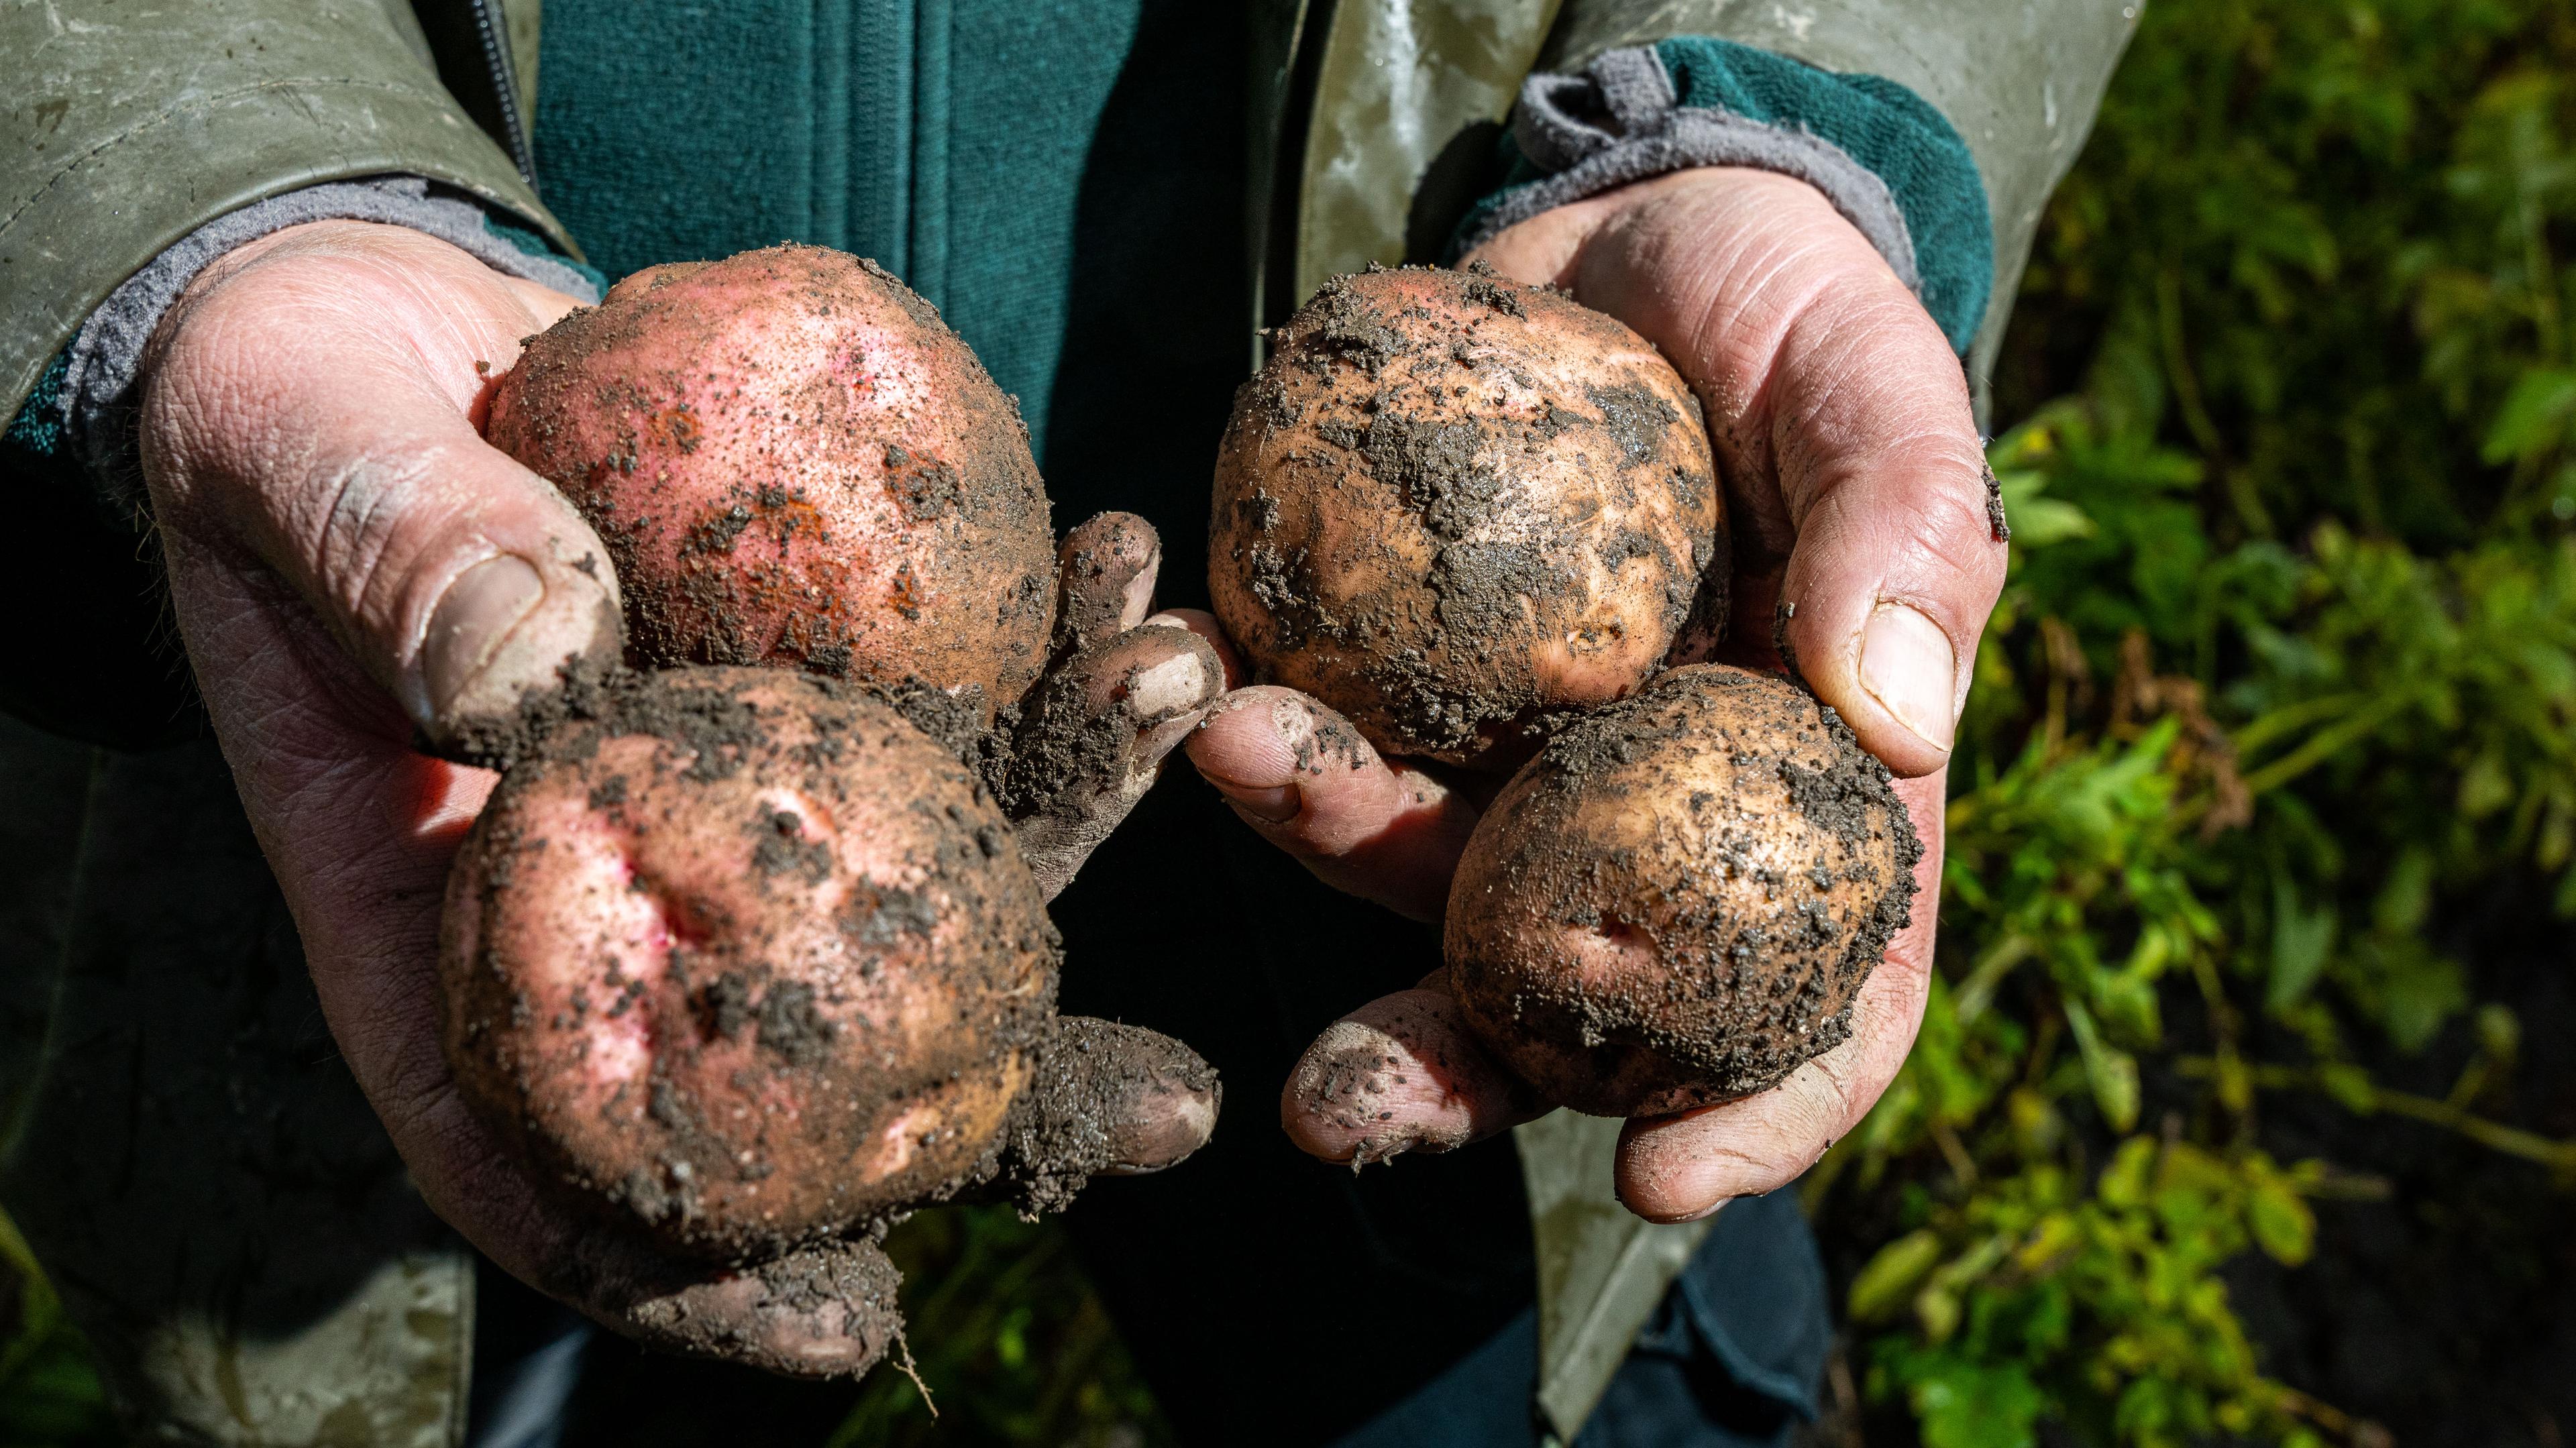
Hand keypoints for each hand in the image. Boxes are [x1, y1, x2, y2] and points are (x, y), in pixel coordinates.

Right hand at [139, 220, 1214, 1372]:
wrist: (358, 319)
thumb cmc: (279, 421)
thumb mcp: (295, 463)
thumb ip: (399, 563)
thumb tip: (541, 669)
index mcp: (447, 921)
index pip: (553, 1153)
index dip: (692, 1270)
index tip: (858, 1326)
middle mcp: (622, 890)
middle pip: (806, 1044)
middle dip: (995, 1083)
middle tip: (1166, 1113)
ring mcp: (733, 785)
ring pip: (918, 860)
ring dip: (1071, 807)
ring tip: (1177, 695)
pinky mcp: (806, 669)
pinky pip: (944, 686)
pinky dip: (1039, 640)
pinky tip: (1127, 573)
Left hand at [1182, 167, 2000, 1220]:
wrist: (1639, 224)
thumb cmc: (1795, 309)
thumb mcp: (1875, 383)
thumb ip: (1905, 529)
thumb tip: (1896, 720)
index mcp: (1808, 794)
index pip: (1820, 1003)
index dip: (1757, 1116)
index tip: (1658, 1183)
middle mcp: (1654, 811)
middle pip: (1573, 997)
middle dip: (1452, 1066)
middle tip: (1334, 1103)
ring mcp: (1521, 752)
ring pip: (1417, 872)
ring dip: (1322, 846)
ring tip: (1238, 744)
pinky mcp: (1409, 673)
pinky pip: (1330, 733)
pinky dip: (1265, 728)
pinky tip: (1206, 676)